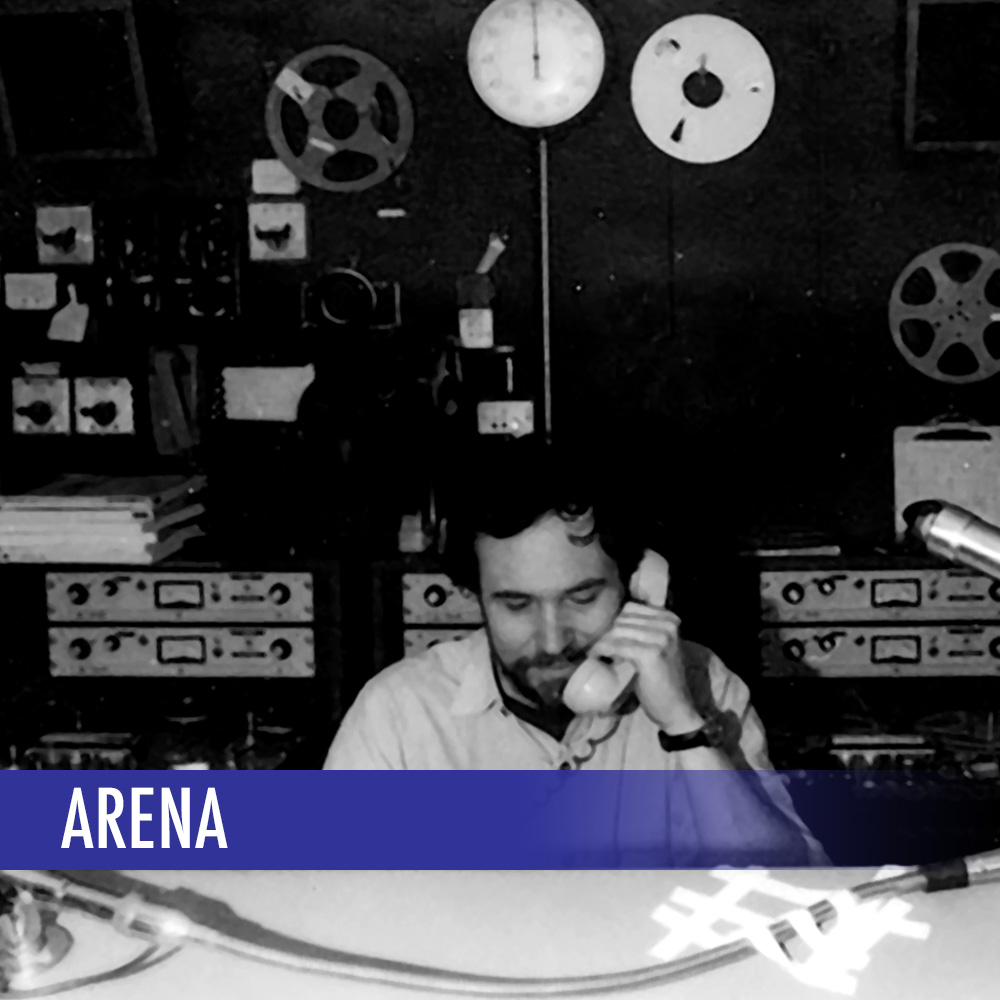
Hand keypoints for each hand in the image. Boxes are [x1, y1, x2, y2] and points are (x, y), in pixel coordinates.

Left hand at [588, 602, 703, 731]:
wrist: (676, 707)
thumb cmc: (663, 678)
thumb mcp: (658, 647)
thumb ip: (643, 631)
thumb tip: (610, 622)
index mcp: (670, 620)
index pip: (631, 608)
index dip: (615, 622)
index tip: (608, 636)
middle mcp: (668, 625)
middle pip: (622, 619)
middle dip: (608, 633)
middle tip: (600, 647)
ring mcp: (660, 639)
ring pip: (617, 631)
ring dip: (603, 642)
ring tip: (598, 653)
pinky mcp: (650, 654)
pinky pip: (616, 646)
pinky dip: (602, 651)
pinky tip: (597, 658)